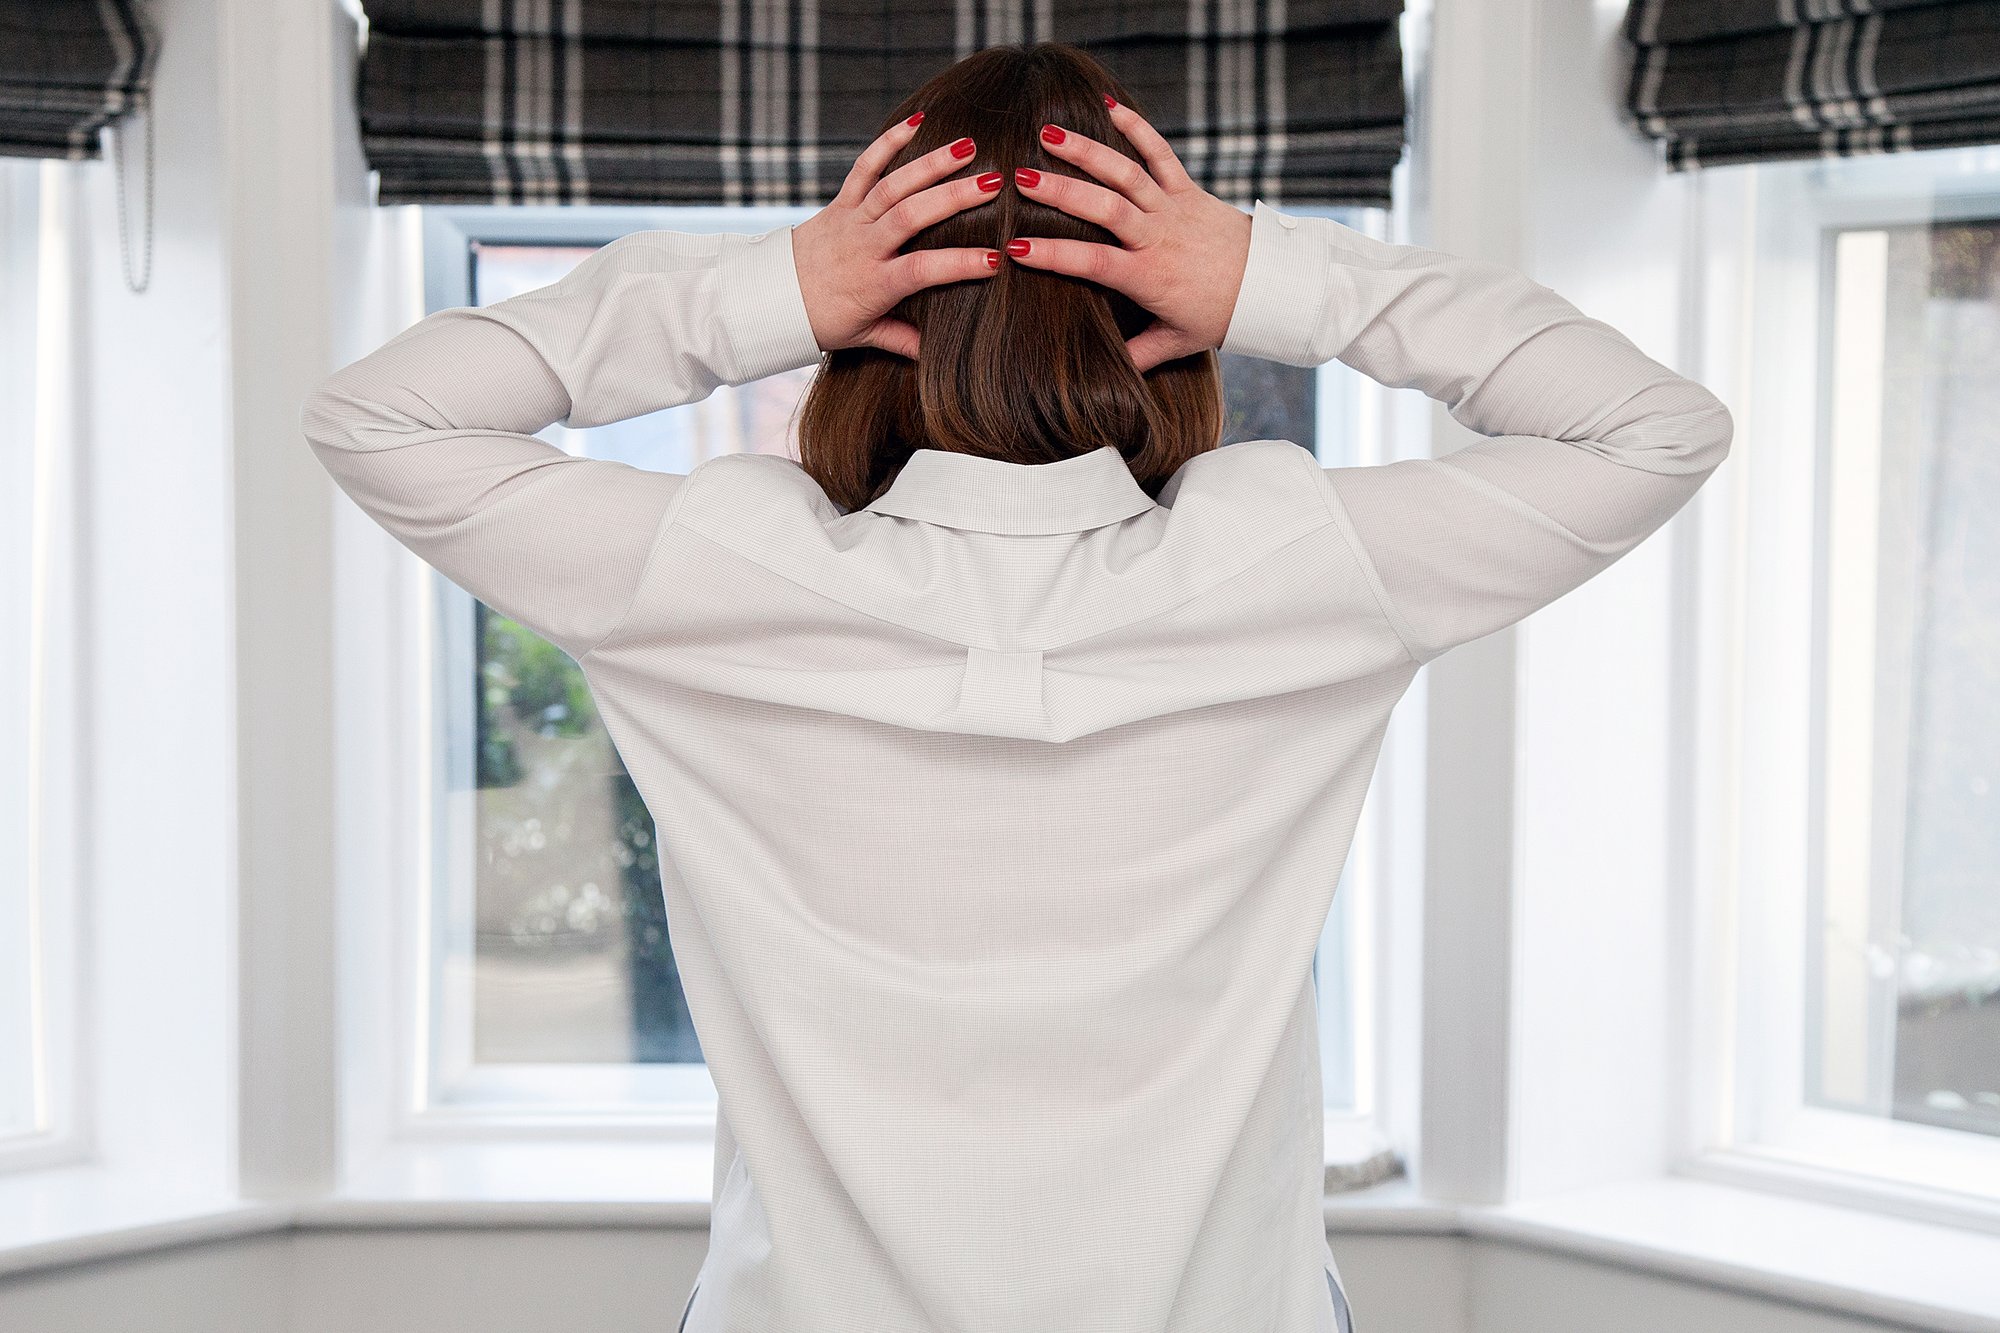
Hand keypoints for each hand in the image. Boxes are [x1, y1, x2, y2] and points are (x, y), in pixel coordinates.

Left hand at [790, 113, 1002, 359]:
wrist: (771, 296)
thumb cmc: (822, 320)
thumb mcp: (862, 336)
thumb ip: (900, 340)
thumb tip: (934, 355)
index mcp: (874, 284)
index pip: (922, 271)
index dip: (957, 264)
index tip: (994, 259)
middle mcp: (864, 247)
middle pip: (910, 216)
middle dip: (953, 198)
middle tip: (992, 184)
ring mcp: (851, 220)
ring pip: (892, 186)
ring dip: (930, 164)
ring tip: (967, 146)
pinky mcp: (839, 202)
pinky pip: (863, 168)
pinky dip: (887, 143)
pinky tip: (916, 123)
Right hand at [1005, 100, 1252, 372]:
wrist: (1271, 285)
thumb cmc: (1220, 316)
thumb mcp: (1177, 343)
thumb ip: (1137, 356)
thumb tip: (1100, 380)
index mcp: (1149, 277)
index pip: (1094, 264)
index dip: (1055, 256)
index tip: (1016, 250)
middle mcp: (1159, 238)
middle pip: (1106, 209)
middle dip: (1062, 193)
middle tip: (1021, 179)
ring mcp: (1173, 209)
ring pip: (1127, 174)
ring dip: (1088, 152)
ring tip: (1048, 134)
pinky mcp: (1189, 190)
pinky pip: (1162, 154)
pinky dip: (1138, 128)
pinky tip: (1111, 106)